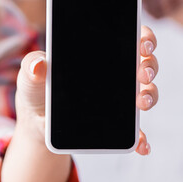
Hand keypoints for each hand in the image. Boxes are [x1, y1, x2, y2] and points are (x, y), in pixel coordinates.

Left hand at [14, 25, 158, 154]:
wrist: (38, 122)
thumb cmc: (39, 89)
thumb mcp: (32, 75)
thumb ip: (31, 65)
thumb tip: (38, 64)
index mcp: (103, 54)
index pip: (132, 37)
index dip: (144, 37)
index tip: (144, 43)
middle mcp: (120, 74)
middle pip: (146, 63)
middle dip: (150, 66)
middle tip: (142, 73)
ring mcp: (123, 100)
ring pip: (147, 92)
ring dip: (150, 96)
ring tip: (142, 103)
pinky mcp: (120, 126)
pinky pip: (137, 132)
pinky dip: (142, 139)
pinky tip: (142, 145)